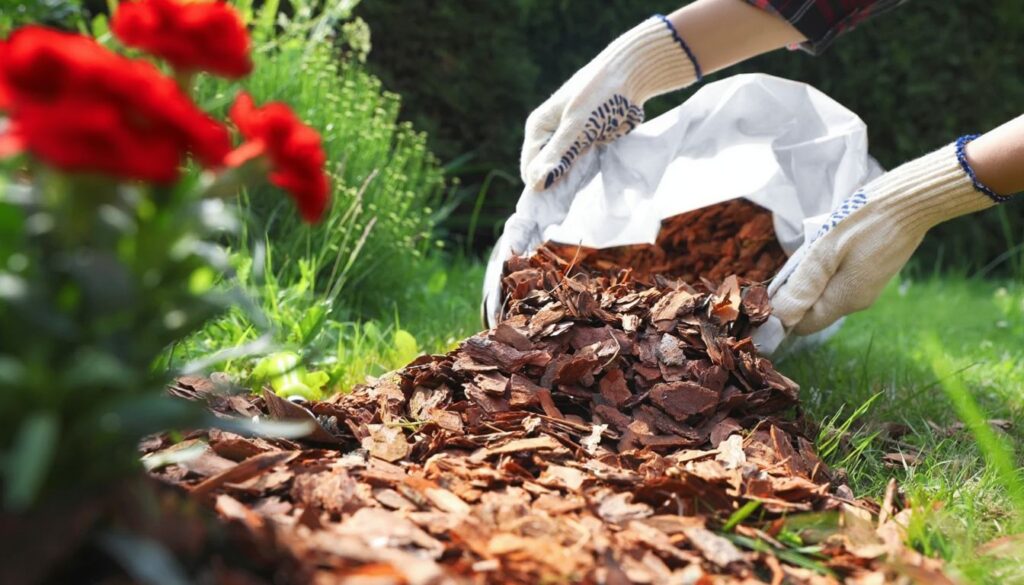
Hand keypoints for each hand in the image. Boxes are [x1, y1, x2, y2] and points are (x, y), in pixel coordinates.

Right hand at [520, 15, 699, 190]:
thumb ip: (558, 155)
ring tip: (584, 188)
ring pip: (564, 170)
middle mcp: (550, 135)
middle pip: (545, 170)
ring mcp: (570, 139)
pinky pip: (582, 165)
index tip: (556, 203)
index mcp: (539, 128)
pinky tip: (594, 179)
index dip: (540, 186)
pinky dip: (586, 173)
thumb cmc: (600, 96)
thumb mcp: (577, 126)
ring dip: (573, 180)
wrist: (631, 75)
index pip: (529, 168)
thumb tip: (536, 185)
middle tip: (573, 196)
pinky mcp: (588, 142)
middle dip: (556, 185)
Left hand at [770, 138, 1000, 334]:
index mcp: (845, 300)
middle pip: (814, 310)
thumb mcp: (826, 251)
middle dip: (797, 293)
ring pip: (826, 294)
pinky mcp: (872, 273)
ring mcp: (867, 288)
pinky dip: (827, 270)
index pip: (804, 325)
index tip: (773, 287)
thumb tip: (781, 318)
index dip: (784, 312)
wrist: (912, 200)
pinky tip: (827, 248)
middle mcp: (857, 301)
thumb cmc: (865, 221)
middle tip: (793, 262)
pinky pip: (840, 281)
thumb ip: (803, 286)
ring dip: (811, 279)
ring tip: (811, 251)